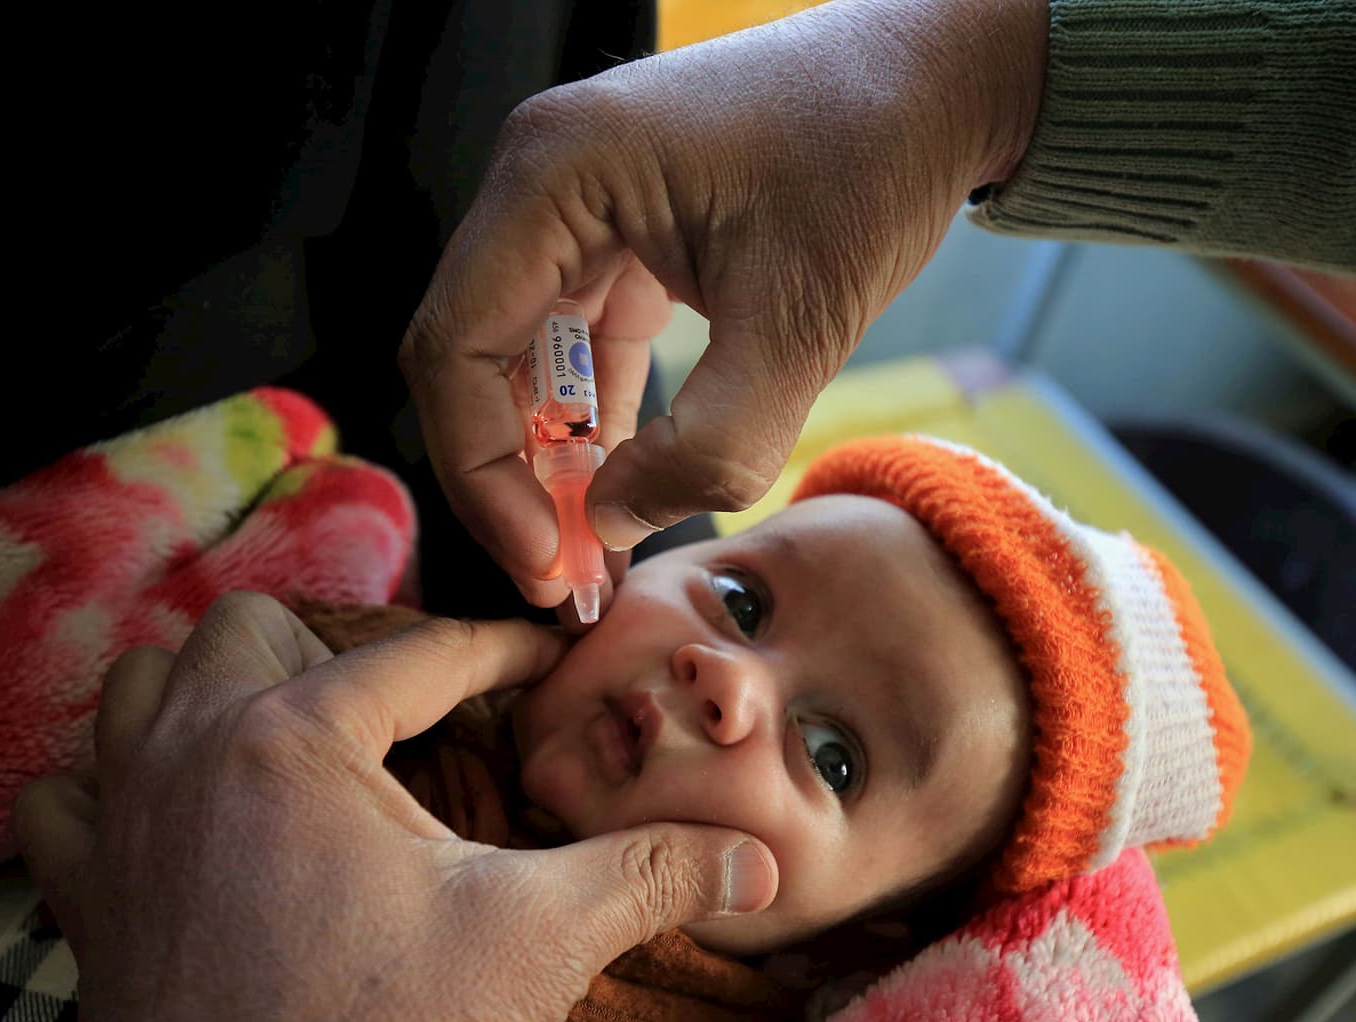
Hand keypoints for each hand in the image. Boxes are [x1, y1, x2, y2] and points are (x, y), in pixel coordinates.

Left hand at [13, 593, 777, 1021]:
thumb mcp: (531, 946)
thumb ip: (645, 877)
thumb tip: (755, 861)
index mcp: (293, 741)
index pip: (419, 655)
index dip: (498, 649)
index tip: (543, 659)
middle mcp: (187, 755)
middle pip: (252, 628)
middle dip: (337, 646)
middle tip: (411, 707)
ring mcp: (121, 823)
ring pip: (142, 684)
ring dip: (214, 687)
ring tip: (296, 731)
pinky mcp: (86, 897)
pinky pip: (64, 797)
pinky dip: (111, 781)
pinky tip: (174, 813)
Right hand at [400, 0, 1044, 608]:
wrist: (935, 79)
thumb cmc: (873, 153)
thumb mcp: (799, 321)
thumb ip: (708, 444)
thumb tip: (612, 525)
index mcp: (555, 175)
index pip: (454, 348)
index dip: (481, 470)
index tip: (542, 558)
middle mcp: (539, 182)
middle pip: (470, 359)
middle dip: (510, 476)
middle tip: (560, 573)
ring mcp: (571, 205)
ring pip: (515, 358)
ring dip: (547, 455)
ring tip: (590, 545)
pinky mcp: (612, 232)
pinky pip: (571, 341)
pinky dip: (588, 417)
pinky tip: (619, 484)